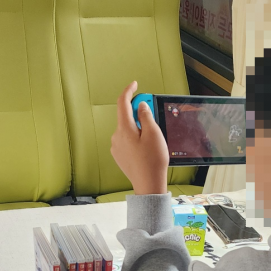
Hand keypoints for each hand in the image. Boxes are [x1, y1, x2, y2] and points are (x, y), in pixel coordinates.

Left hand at [111, 81, 168, 195]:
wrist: (148, 185)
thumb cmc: (152, 161)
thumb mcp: (154, 134)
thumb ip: (146, 116)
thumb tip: (140, 106)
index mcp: (124, 129)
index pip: (122, 103)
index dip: (129, 91)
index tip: (135, 85)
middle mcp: (117, 137)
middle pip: (126, 117)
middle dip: (139, 113)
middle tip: (153, 114)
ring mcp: (117, 148)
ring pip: (128, 130)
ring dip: (139, 127)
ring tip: (153, 139)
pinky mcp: (120, 156)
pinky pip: (127, 141)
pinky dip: (136, 138)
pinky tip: (146, 148)